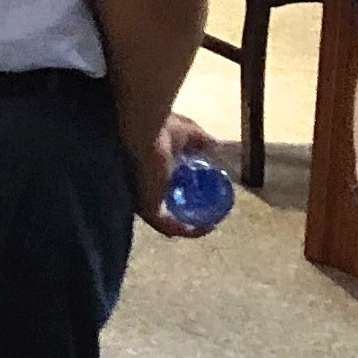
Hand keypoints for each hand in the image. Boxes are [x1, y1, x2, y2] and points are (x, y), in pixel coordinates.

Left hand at [136, 108, 223, 235]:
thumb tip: (218, 147)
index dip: (183, 195)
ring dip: (190, 226)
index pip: (162, 189)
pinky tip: (208, 227)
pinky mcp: (147, 209)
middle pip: (165, 207)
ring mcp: (141, 200)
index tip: (205, 197)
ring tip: (211, 224)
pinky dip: (190, 231)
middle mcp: (139, 188)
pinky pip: (169, 227)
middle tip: (210, 214)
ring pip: (167, 221)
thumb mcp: (190, 134)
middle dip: (187, 213)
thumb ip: (202, 141)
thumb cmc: (161, 126)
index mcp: (145, 171)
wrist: (145, 129)